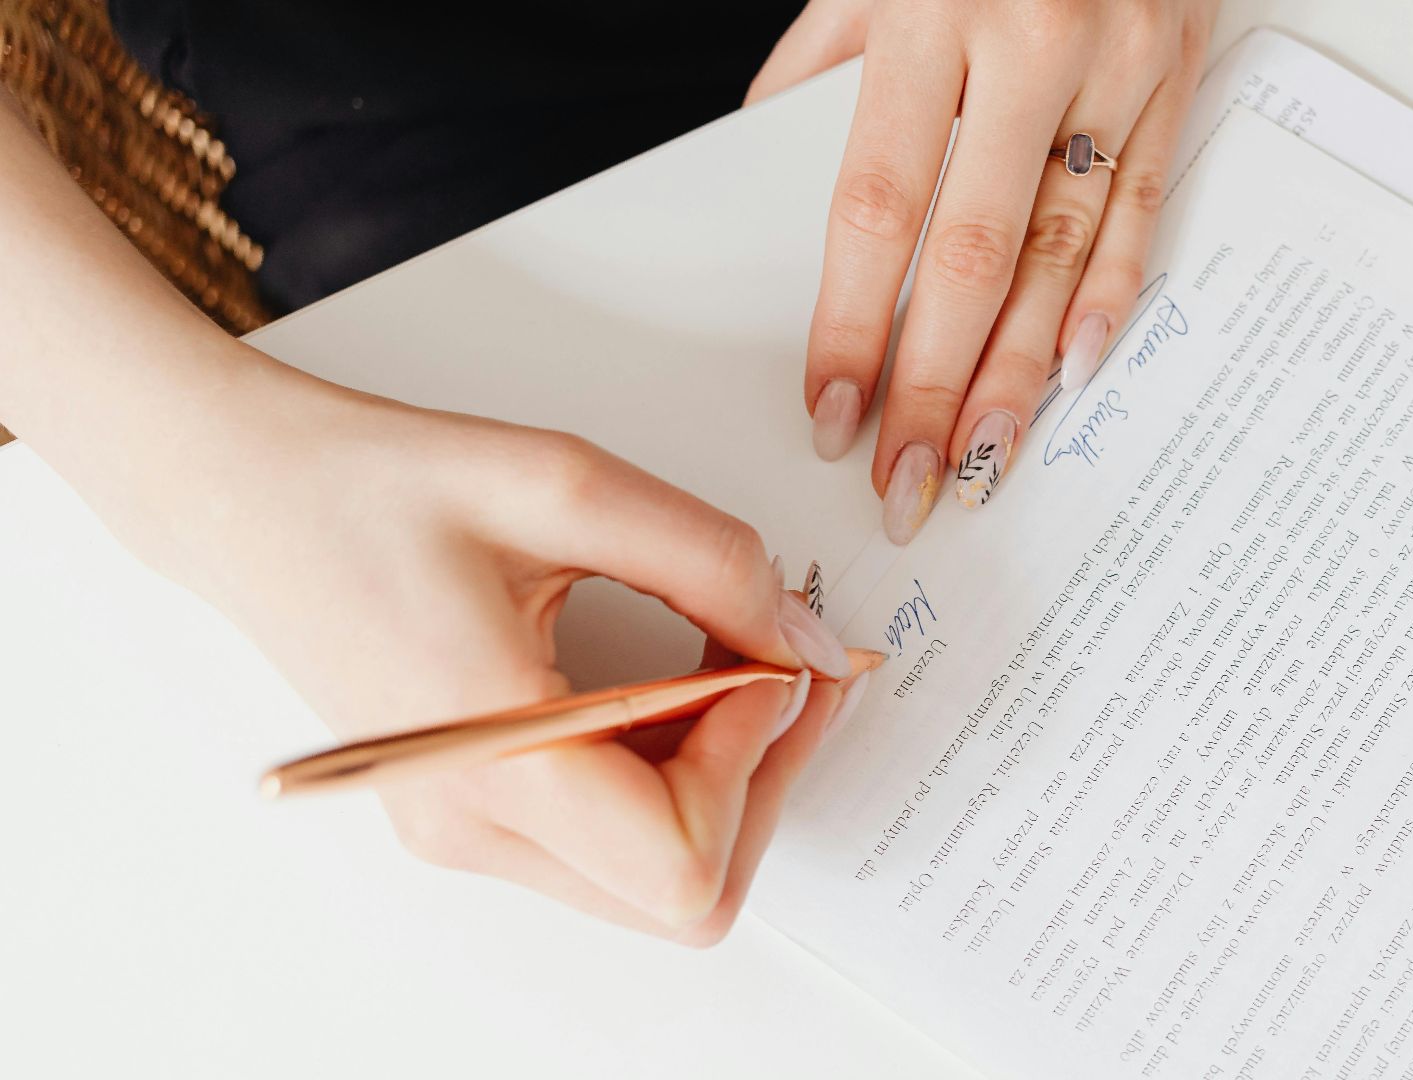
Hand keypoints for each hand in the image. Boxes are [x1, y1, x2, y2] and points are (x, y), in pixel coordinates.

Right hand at [107, 359, 865, 943]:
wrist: (250, 497)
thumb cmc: (379, 485)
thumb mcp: (567, 486)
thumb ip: (713, 565)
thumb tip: (804, 641)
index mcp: (489, 757)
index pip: (679, 861)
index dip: (751, 762)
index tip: (759, 659)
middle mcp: (474, 824)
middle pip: (685, 891)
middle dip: (762, 778)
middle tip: (788, 663)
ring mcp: (470, 829)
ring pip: (657, 877)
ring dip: (727, 776)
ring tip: (739, 661)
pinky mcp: (475, 809)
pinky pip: (613, 837)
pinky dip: (678, 772)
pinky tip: (686, 681)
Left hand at [753, 0, 1218, 541]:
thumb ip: (817, 71)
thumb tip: (761, 179)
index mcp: (935, 10)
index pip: (878, 206)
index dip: (852, 323)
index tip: (829, 411)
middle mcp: (1036, 41)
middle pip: (972, 254)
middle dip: (931, 383)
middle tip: (904, 482)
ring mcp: (1123, 62)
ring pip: (1063, 250)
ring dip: (1016, 372)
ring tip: (977, 461)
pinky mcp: (1181, 75)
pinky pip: (1147, 209)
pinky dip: (1111, 298)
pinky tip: (1072, 376)